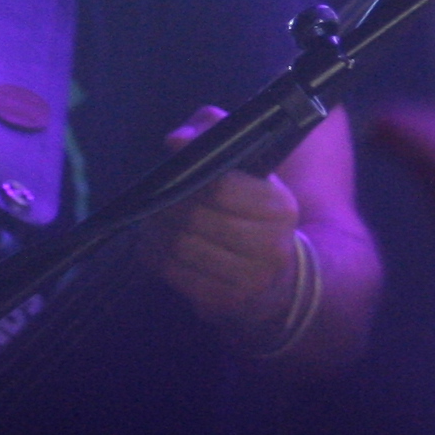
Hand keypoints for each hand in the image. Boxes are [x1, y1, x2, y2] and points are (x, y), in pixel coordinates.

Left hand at [150, 106, 307, 334]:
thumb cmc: (251, 211)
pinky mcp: (224, 302)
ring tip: (154, 223)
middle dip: (166, 208)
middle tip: (155, 201)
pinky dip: (156, 257)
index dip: (189, 177)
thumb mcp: (245, 165)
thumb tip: (177, 140)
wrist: (278, 278)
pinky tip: (159, 247)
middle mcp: (271, 245)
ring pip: (180, 247)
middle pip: (194, 219)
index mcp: (280, 207)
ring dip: (156, 233)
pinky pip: (174, 274)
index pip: (221, 188)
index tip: (175, 171)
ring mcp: (249, 279)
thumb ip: (213, 132)